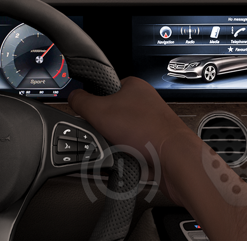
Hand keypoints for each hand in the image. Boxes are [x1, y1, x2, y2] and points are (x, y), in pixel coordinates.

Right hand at [68, 76, 198, 204]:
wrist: (173, 160)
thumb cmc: (147, 130)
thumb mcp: (98, 110)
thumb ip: (80, 101)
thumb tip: (72, 97)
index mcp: (134, 86)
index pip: (104, 89)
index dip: (93, 102)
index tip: (88, 113)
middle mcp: (144, 103)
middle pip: (110, 114)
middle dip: (103, 128)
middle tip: (103, 133)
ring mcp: (150, 124)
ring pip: (120, 134)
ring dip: (114, 144)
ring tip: (118, 147)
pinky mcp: (153, 144)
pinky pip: (130, 150)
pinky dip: (124, 156)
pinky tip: (126, 158)